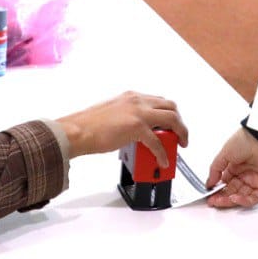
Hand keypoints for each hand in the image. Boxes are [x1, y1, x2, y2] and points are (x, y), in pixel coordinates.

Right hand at [56, 91, 187, 165]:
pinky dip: (163, 153)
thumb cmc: (88, 125)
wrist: (77, 131)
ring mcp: (139, 112)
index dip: (168, 114)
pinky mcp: (137, 127)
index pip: (159, 101)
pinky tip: (163, 160)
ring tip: (180, 145)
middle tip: (180, 135)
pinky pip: (158, 142)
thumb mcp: (113, 114)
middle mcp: (138, 101)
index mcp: (131, 97)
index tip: (171, 124)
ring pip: (172, 119)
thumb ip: (128, 118)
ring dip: (180, 133)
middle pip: (171, 107)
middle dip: (179, 122)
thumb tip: (136, 131)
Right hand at [206, 128, 257, 208]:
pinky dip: (244, 201)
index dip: (217, 190)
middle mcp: (246, 174)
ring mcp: (256, 181)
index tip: (209, 196)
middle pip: (233, 191)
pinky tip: (234, 198)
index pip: (226, 183)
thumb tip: (209, 183)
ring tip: (220, 201)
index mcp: (236, 167)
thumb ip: (215, 170)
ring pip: (242, 197)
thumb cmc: (245, 141)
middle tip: (212, 201)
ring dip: (231, 201)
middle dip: (222, 197)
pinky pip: (254, 198)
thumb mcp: (224, 154)